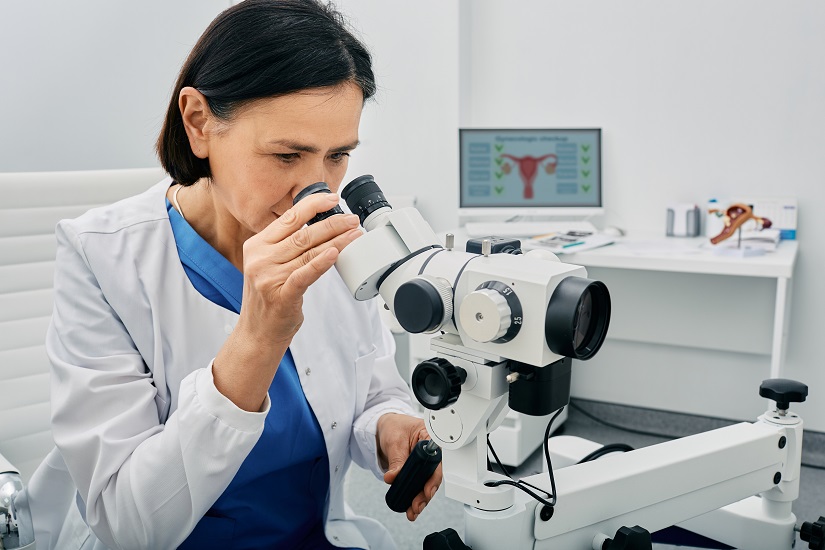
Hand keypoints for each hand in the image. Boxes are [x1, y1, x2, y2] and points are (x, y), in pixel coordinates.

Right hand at [238, 192, 360, 346]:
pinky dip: (321, 262)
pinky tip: (335, 253)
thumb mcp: (268, 266)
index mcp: (257, 246)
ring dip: (336, 241)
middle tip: (352, 219)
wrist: (257, 333)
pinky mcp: (281, 295)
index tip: (332, 199)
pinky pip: (305, 274)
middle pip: (302, 234)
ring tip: (354, 234)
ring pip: (309, 252)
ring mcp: (269, 277)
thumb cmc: (268, 298)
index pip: (288, 218)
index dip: (313, 205)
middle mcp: (260, 259)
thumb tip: (318, 226)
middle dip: (332, 223)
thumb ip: (285, 246)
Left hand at [377, 413, 442, 521]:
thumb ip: (396, 460)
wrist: (385, 427)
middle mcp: (430, 452)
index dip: (433, 477)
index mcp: (429, 438)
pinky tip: (411, 507)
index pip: (436, 460)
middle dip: (426, 493)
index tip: (427, 490)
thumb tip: (393, 477)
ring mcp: (424, 462)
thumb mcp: (394, 442)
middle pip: (433, 475)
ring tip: (413, 510)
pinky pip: (418, 484)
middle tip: (417, 504)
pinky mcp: (417, 471)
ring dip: (421, 498)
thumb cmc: (394, 427)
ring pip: (426, 483)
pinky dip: (415, 496)